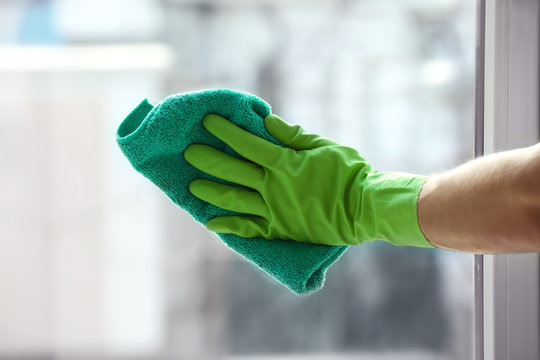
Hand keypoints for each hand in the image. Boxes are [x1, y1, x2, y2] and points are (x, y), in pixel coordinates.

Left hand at [184, 114, 432, 246]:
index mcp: (285, 162)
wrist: (364, 209)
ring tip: (192, 186)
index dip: (226, 131)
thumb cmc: (349, 173)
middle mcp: (274, 186)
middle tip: (189, 152)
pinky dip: (230, 226)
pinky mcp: (280, 229)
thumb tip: (267, 121)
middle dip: (209, 159)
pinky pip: (250, 228)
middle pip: (234, 170)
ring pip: (235, 199)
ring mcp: (275, 209)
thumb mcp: (324, 146)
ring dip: (212, 191)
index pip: (248, 144)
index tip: (208, 122)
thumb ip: (294, 135)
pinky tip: (210, 222)